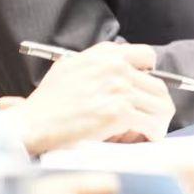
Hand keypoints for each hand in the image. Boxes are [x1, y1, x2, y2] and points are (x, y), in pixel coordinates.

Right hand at [3, 42, 175, 155]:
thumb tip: (121, 71)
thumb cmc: (47, 103)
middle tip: (147, 120)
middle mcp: (114, 66)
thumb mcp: (69, 67)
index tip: (144, 92)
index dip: (149, 76)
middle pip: (158, 85)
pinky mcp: (119, 112)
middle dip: (154, 106)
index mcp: (104, 55)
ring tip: (146, 132)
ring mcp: (118, 88)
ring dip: (157, 121)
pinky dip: (152, 134)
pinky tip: (143, 139)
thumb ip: (96, 64)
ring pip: (161, 105)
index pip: (146, 56)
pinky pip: (152, 124)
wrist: (33, 124)